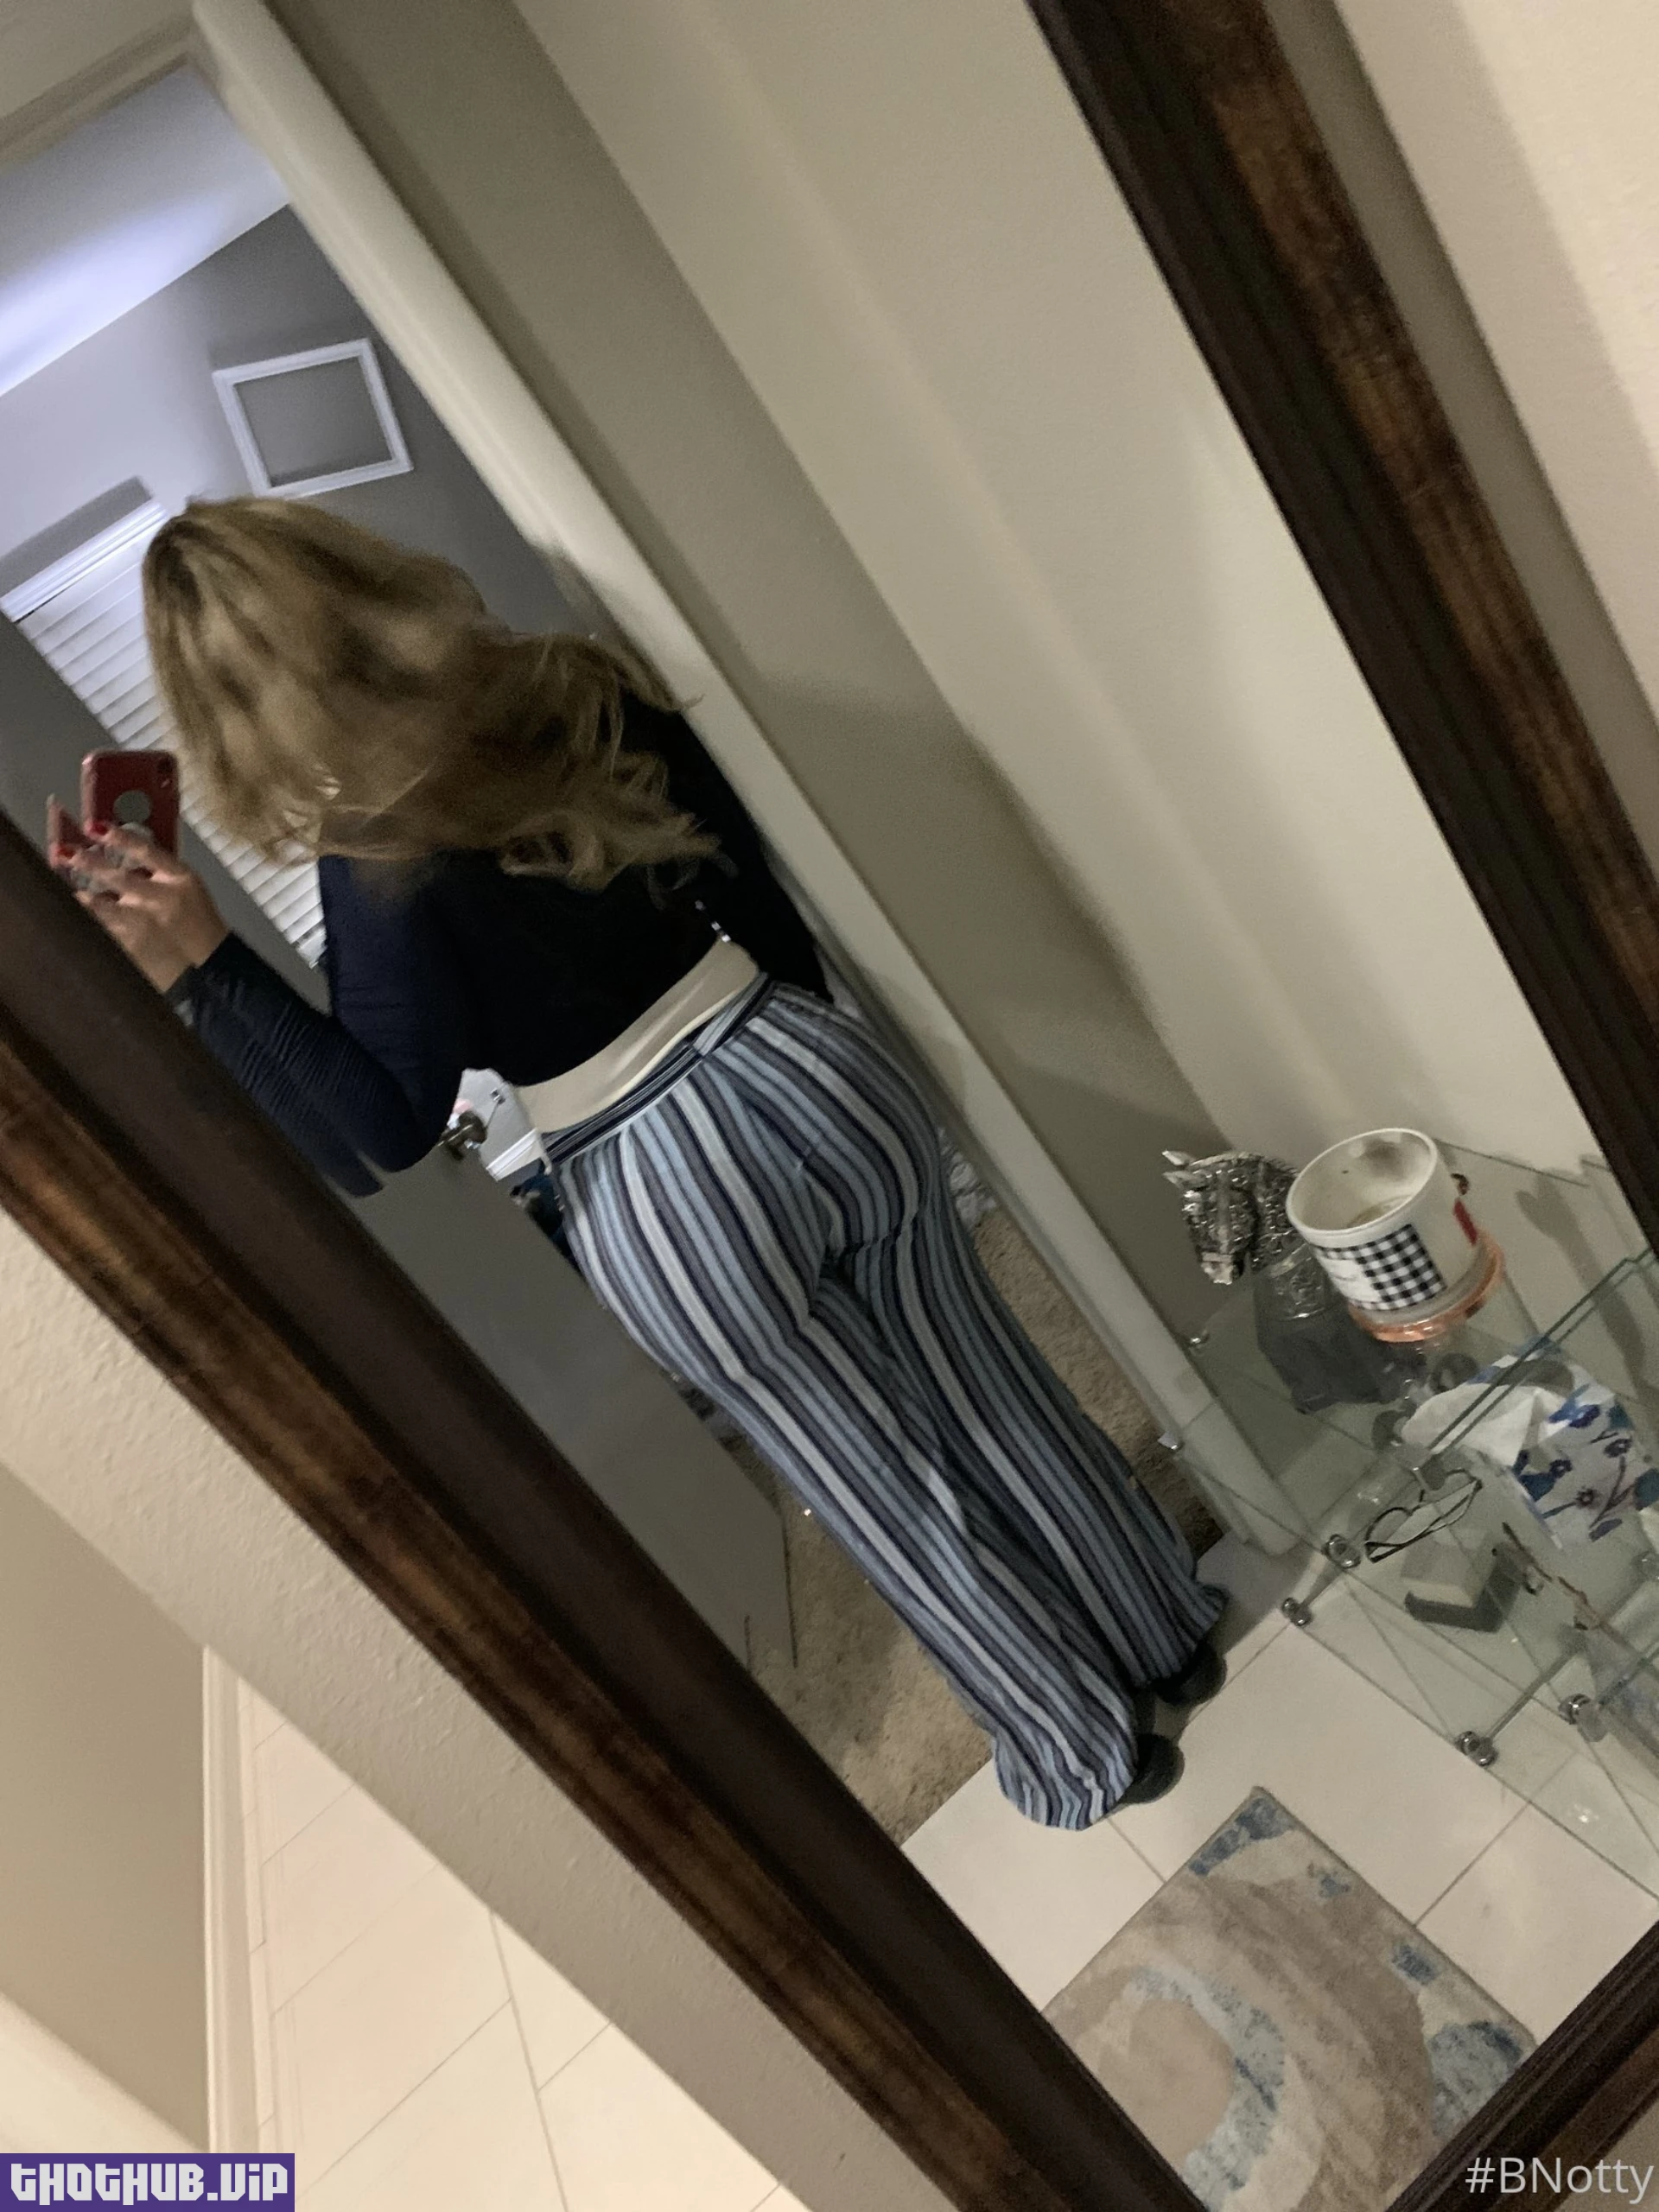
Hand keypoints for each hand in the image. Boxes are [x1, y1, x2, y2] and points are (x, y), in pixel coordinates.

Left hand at [71, 828, 228, 992]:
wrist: (208, 963)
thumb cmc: (196, 920)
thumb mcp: (186, 886)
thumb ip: (156, 867)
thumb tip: (115, 844)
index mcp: (179, 878)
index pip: (145, 850)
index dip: (117, 837)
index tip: (94, 826)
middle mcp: (161, 899)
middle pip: (116, 876)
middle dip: (86, 862)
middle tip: (64, 852)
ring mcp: (144, 925)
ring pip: (101, 907)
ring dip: (80, 896)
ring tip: (62, 888)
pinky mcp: (131, 946)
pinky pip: (101, 930)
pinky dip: (86, 921)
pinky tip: (72, 916)